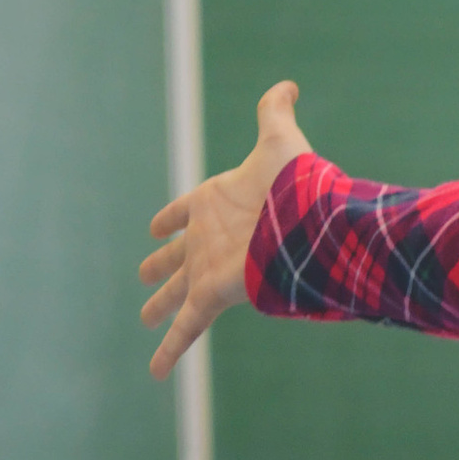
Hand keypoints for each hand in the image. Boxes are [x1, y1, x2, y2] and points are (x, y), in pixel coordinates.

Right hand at [141, 79, 306, 378]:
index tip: (156, 225)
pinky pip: (187, 328)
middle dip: (161, 267)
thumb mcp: (279, 141)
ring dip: (160, 307)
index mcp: (217, 204)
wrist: (314, 229)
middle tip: (144, 278)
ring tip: (146, 316)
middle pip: (177, 257)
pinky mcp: (214, 295)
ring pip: (177, 294)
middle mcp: (210, 239)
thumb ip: (276, 113)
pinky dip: (170, 352)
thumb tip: (289, 84)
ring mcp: (210, 269)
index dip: (172, 217)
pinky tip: (155, 375)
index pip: (187, 211)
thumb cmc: (297, 186)